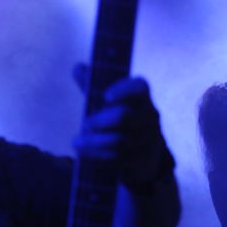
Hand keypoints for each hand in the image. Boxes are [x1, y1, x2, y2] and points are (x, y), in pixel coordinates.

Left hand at [72, 70, 167, 185]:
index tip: (105, 96)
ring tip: (77, 143)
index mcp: (142, 96)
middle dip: (99, 121)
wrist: (142, 153)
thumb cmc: (122, 119)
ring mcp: (149, 138)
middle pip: (123, 116)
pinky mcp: (143, 159)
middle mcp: (150, 115)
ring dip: (94, 142)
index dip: (122, 91)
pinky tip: (86, 154)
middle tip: (83, 125)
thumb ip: (95, 85)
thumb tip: (77, 67)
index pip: (138, 88)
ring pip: (119, 140)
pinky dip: (100, 156)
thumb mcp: (109, 102)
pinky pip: (120, 158)